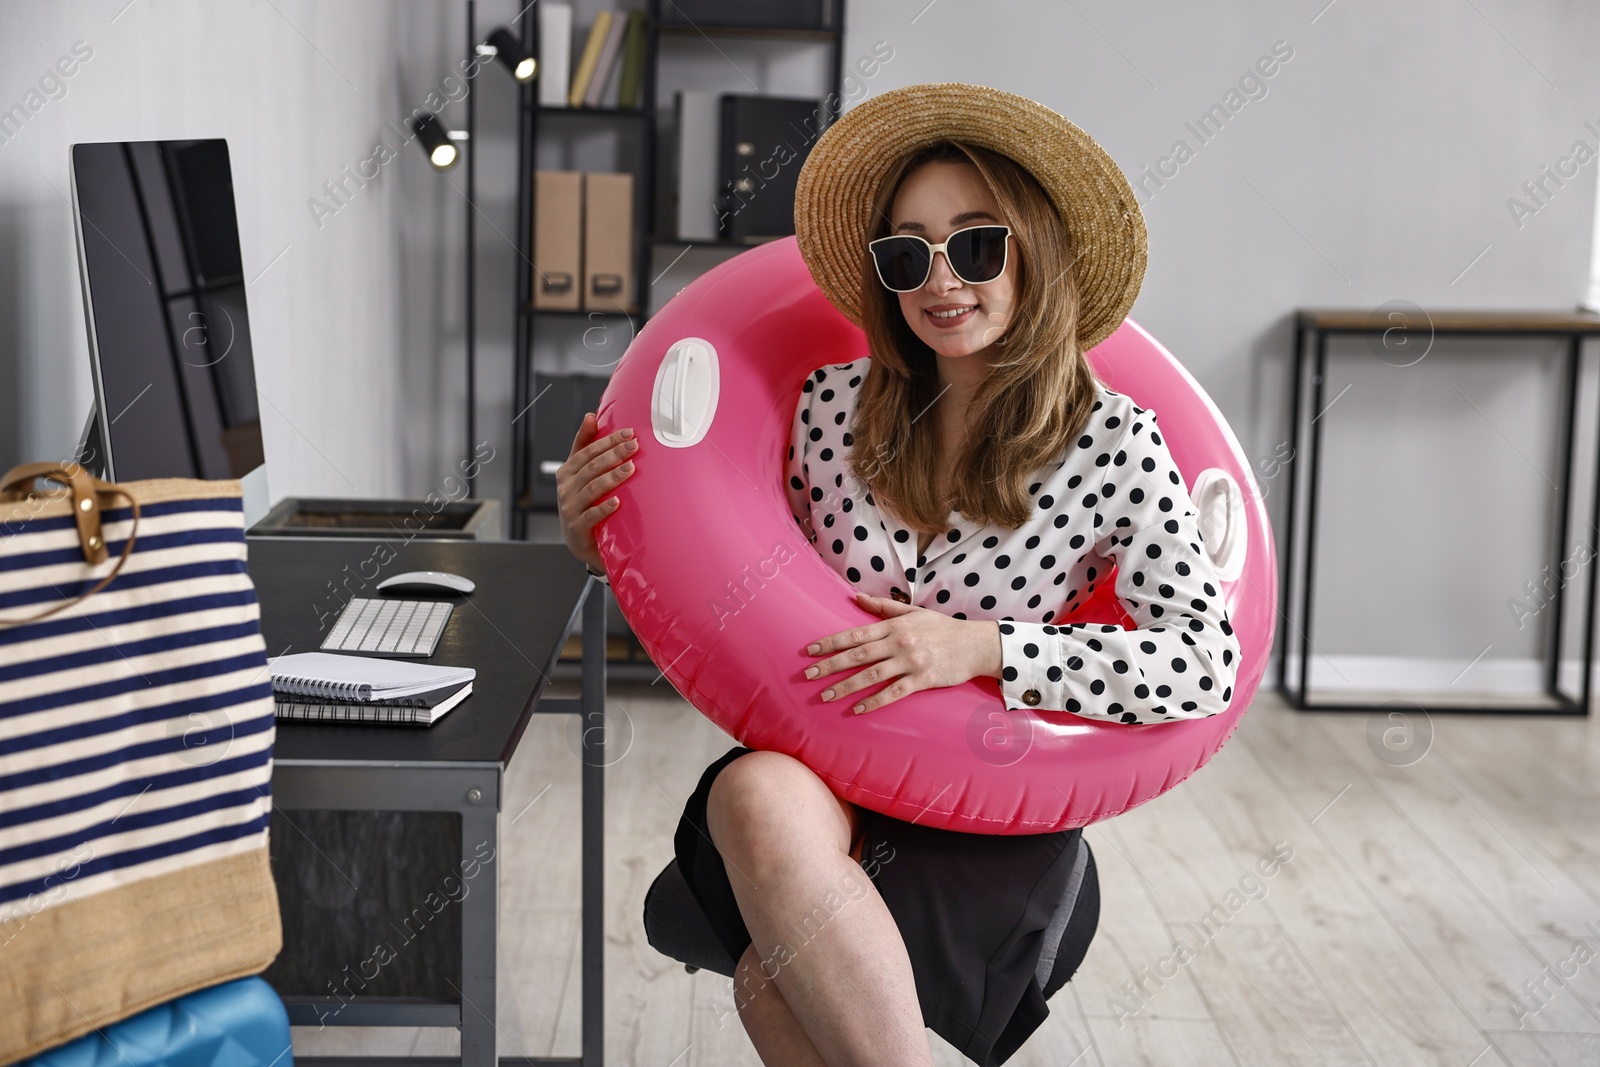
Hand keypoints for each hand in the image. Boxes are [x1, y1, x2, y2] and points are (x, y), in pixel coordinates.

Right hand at [556, 412, 636, 573]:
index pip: (587, 451)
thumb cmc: (584, 503)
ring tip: (630, 468)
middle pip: (591, 467)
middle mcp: (565, 489)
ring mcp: (569, 509)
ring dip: (612, 477)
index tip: (628, 433)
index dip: (608, 441)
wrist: (580, 542)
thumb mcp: (581, 475)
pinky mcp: (576, 529)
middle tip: (634, 446)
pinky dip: (604, 508)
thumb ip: (585, 446)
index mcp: (566, 472)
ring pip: (592, 488)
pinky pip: (591, 516)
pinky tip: (617, 502)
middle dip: (614, 454)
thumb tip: (590, 415)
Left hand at [803, 592, 1001, 713]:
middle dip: (830, 665)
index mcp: (895, 625)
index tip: (810, 650)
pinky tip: (857, 709)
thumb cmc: (943, 627)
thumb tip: (856, 596)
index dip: (831, 642)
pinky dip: (874, 701)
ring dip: (846, 686)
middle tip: (807, 675)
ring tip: (825, 696)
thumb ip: (883, 606)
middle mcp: (899, 642)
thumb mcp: (913, 612)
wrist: (976, 644)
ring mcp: (911, 662)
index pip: (856, 634)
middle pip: (858, 655)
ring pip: (871, 675)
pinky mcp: (923, 679)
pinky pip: (894, 693)